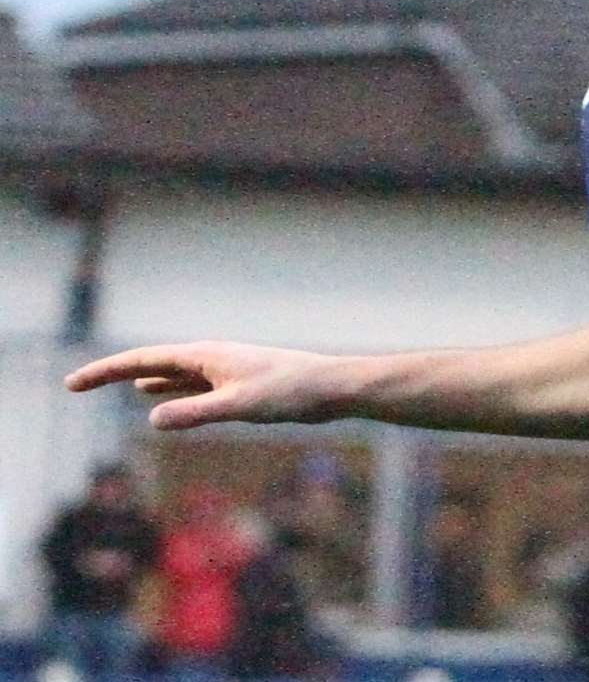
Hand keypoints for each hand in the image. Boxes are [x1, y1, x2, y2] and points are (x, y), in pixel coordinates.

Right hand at [66, 342, 347, 430]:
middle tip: (75, 385)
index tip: (71, 384)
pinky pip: (190, 382)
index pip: (141, 360)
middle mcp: (211, 356)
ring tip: (114, 382)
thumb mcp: (239, 406)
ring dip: (140, 377)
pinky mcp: (238, 382)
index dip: (104, 372)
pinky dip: (168, 386)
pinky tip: (158, 392)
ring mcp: (224, 368)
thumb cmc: (291, 393)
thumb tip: (152, 418)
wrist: (333, 387)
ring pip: (171, 371)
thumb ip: (196, 413)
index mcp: (205, 355)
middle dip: (113, 373)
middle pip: (150, 362)